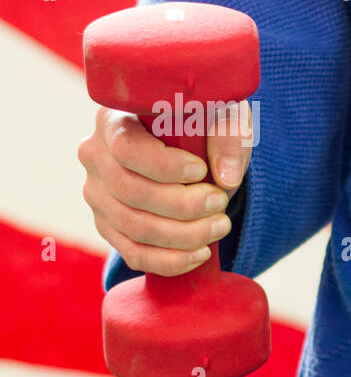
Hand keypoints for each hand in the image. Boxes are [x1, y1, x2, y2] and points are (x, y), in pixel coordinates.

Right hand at [78, 101, 251, 275]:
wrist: (196, 150)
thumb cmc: (206, 125)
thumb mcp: (224, 115)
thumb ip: (228, 135)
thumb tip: (226, 177)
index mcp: (116, 119)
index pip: (127, 148)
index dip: (166, 166)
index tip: (201, 171)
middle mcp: (96, 156)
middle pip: (131, 192)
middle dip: (184, 206)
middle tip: (221, 203)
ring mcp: (98, 194)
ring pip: (133, 227)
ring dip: (184, 235)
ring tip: (220, 226)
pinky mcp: (109, 225)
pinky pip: (133, 253)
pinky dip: (170, 260)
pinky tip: (201, 253)